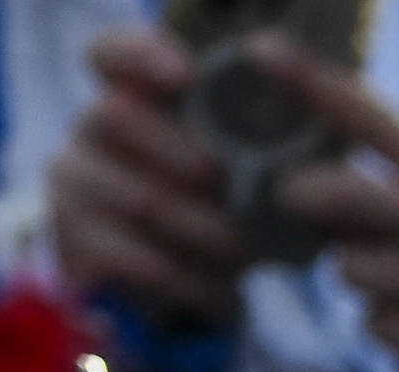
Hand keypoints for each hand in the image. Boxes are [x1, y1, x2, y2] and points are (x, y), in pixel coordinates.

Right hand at [46, 26, 255, 327]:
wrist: (194, 279)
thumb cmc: (234, 204)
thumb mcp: (259, 170)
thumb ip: (276, 150)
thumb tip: (322, 168)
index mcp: (137, 93)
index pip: (112, 53)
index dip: (141, 56)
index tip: (186, 76)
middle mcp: (95, 127)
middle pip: (115, 117)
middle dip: (179, 151)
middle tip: (224, 180)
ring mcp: (77, 181)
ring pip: (136, 195)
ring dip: (199, 227)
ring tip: (244, 250)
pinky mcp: (77, 240)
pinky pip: (132, 257)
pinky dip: (187, 277)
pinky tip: (221, 290)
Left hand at [249, 38, 398, 371]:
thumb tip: (316, 169)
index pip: (372, 119)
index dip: (311, 84)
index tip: (260, 50)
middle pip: (332, 195)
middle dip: (304, 196)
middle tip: (302, 200)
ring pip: (348, 268)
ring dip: (364, 271)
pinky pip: (374, 324)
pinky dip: (391, 322)